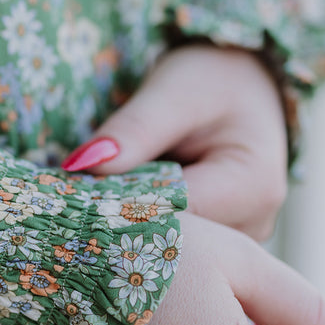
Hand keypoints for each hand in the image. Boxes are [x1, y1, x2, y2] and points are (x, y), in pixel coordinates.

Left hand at [63, 45, 287, 239]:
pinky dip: (140, 224)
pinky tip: (114, 207)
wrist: (241, 83)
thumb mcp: (172, 93)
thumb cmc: (213, 79)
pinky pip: (172, 241)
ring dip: (127, 225)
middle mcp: (254, 223)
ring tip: (92, 201)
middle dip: (119, 220)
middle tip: (70, 200)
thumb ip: (133, 131)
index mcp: (253, 188)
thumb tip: (82, 165)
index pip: (173, 217)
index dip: (119, 209)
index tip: (73, 198)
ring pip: (168, 245)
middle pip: (172, 239)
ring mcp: (239, 236)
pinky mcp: (220, 239)